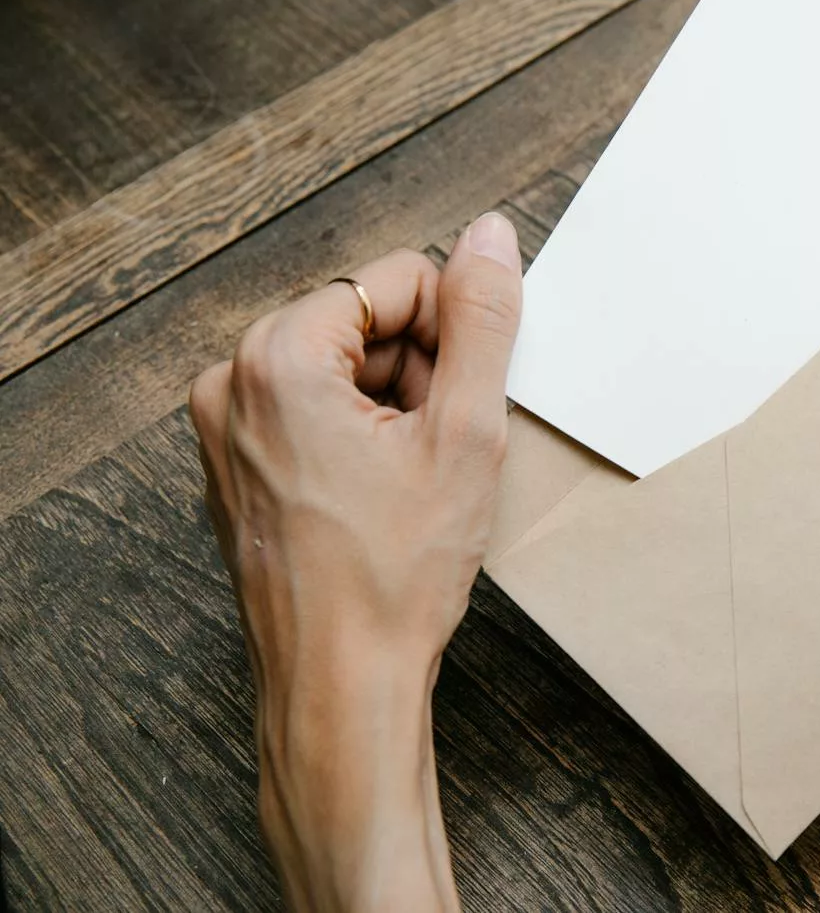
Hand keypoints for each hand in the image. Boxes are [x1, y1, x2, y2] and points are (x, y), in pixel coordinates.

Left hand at [189, 212, 522, 912]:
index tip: (459, 409)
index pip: (395, 279)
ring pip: (343, 370)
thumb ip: (483, 322)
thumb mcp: (465, 433)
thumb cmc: (396, 574)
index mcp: (277, 358)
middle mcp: (231, 383)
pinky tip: (382, 500)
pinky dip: (360, 440)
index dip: (450, 336)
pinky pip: (312, 414)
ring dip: (395, 409)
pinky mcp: (235, 470)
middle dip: (420, 374)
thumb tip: (491, 236)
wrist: (340, 685)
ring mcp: (225, 431)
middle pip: (363, 322)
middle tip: (439, 452)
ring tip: (412, 483)